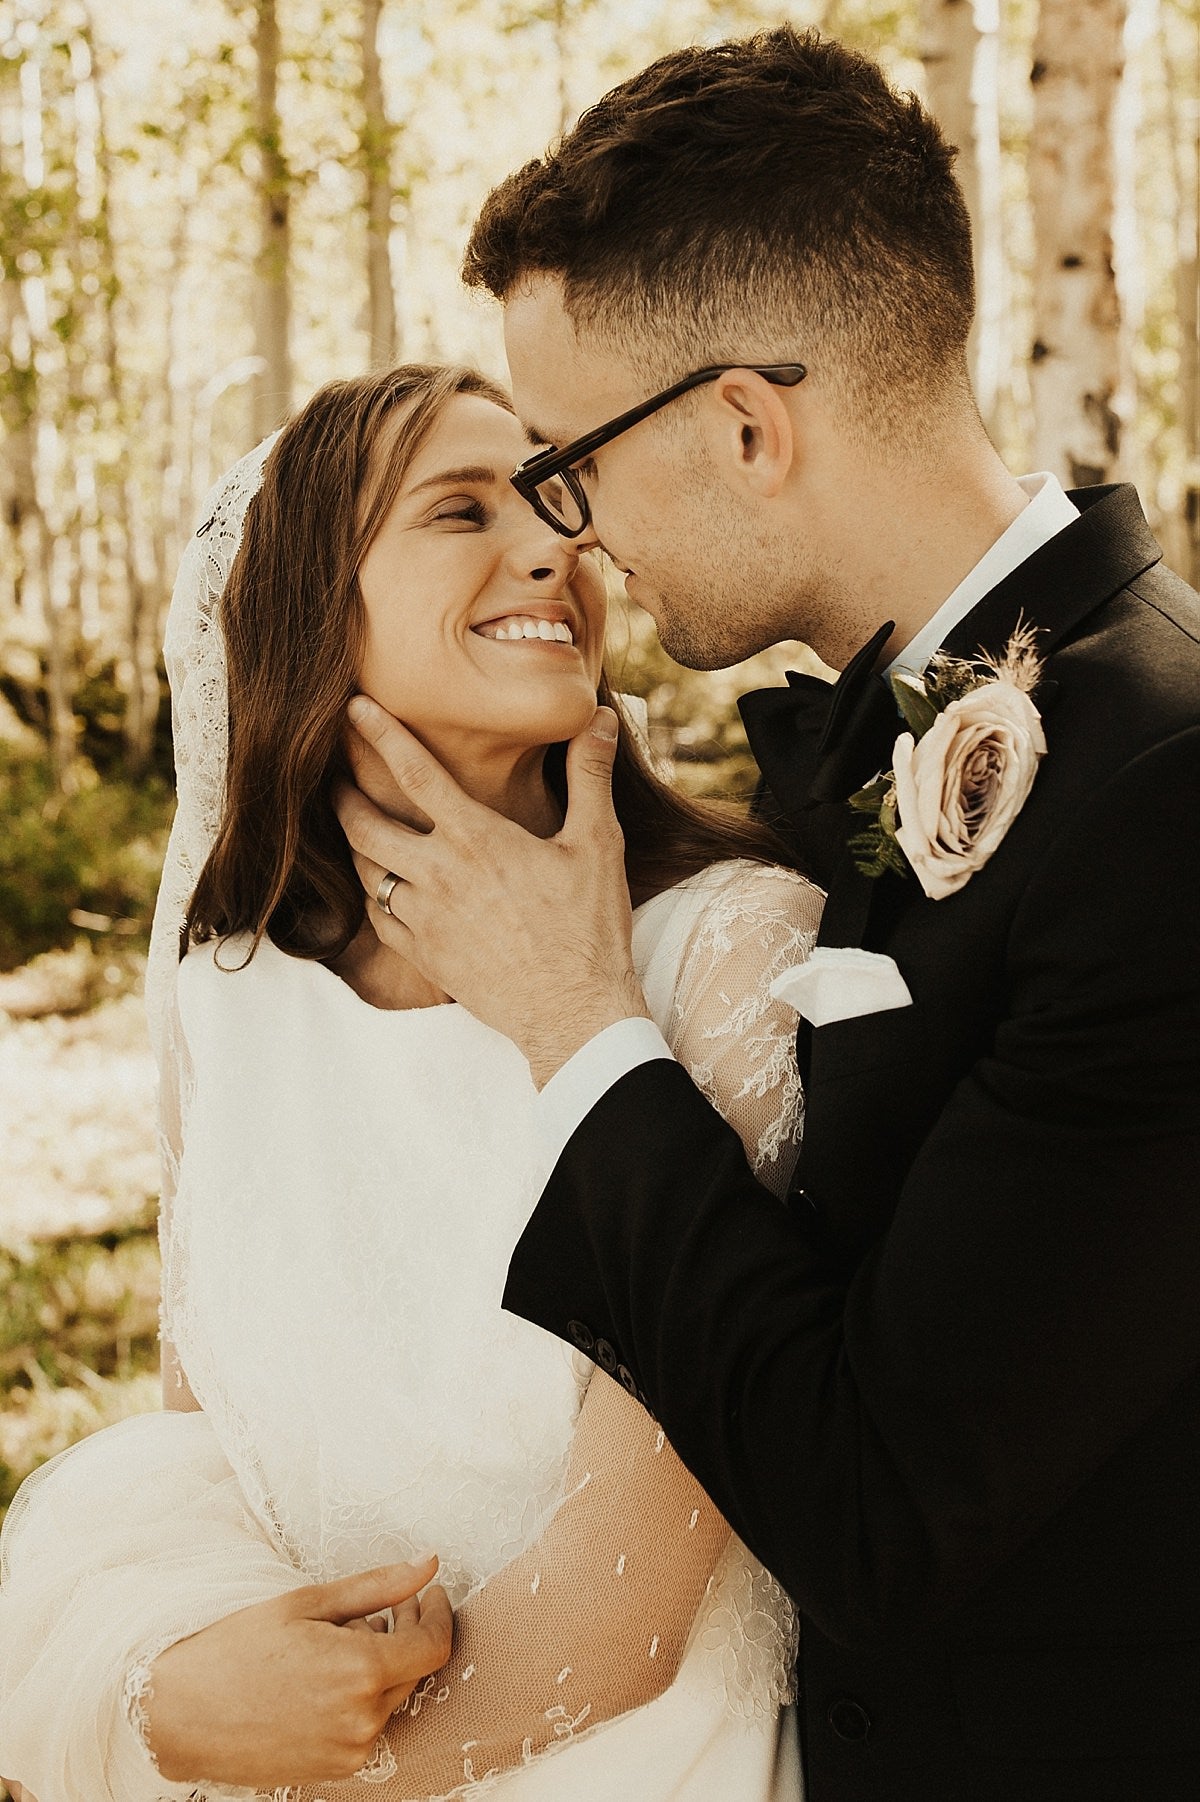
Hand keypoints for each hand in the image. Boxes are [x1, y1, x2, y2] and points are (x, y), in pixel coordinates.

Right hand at [144, 1557, 451, 1787]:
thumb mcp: (308, 1603)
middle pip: (413, 1671)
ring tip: (342, 1639)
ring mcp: (349, 1751)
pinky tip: (327, 1675)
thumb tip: (430, 1564)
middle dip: (408, 1633)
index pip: (434, 1645)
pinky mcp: (334, 1771)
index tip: (430, 1592)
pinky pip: (366, 1726)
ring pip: (389, 1698)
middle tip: (384, 1608)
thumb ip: (378, 1586)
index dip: (439, 1614)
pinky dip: (360, 1697)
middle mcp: (363, 1719)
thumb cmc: (237, 1648)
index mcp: (361, 1671)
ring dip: (382, 1665)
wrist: (179, 1714)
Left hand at [337, 701, 651, 1086]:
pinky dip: (373, 893)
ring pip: (366, 870)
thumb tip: (596, 717)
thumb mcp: (598, 843)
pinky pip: (378, 917)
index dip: (380, 734)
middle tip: (332, 770)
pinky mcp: (422, 956)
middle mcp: (439, 875)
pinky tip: (380, 884)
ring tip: (351, 821)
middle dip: (342, 791)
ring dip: (353, 841)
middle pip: (366, 823)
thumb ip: (589, 775)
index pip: (414, 773)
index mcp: (477, 839)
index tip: (354, 707)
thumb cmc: (588, 928)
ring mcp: (424, 919)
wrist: (572, 1012)